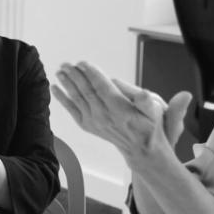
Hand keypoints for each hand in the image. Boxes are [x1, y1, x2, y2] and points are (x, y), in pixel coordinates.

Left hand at [51, 62, 190, 163]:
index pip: (103, 88)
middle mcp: (105, 116)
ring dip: (67, 84)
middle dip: (75, 76)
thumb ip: (150, 101)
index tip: (84, 63)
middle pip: (87, 91)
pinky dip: (63, 99)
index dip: (93, 74)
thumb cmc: (152, 127)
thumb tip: (147, 94)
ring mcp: (95, 122)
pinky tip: (55, 88)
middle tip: (67, 63)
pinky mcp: (89, 125)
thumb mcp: (158, 113)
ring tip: (60, 70)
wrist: (143, 150)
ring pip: (78, 99)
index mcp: (120, 110)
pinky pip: (73, 110)